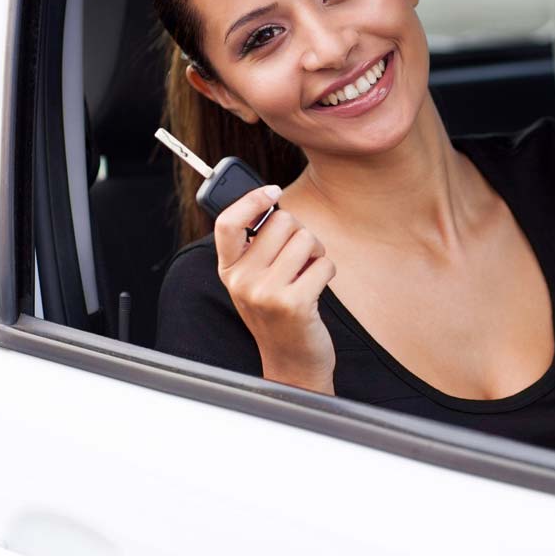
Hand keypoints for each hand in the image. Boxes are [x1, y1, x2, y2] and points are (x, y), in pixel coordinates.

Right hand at [214, 185, 336, 393]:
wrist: (292, 364)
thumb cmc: (277, 315)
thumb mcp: (254, 282)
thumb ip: (256, 247)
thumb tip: (272, 203)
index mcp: (229, 271)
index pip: (227, 223)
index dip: (250, 200)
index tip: (271, 191)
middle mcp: (242, 281)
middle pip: (281, 221)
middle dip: (299, 235)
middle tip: (298, 261)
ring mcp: (266, 293)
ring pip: (306, 238)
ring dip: (316, 253)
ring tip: (306, 276)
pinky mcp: (293, 303)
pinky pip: (324, 263)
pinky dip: (327, 272)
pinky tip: (316, 291)